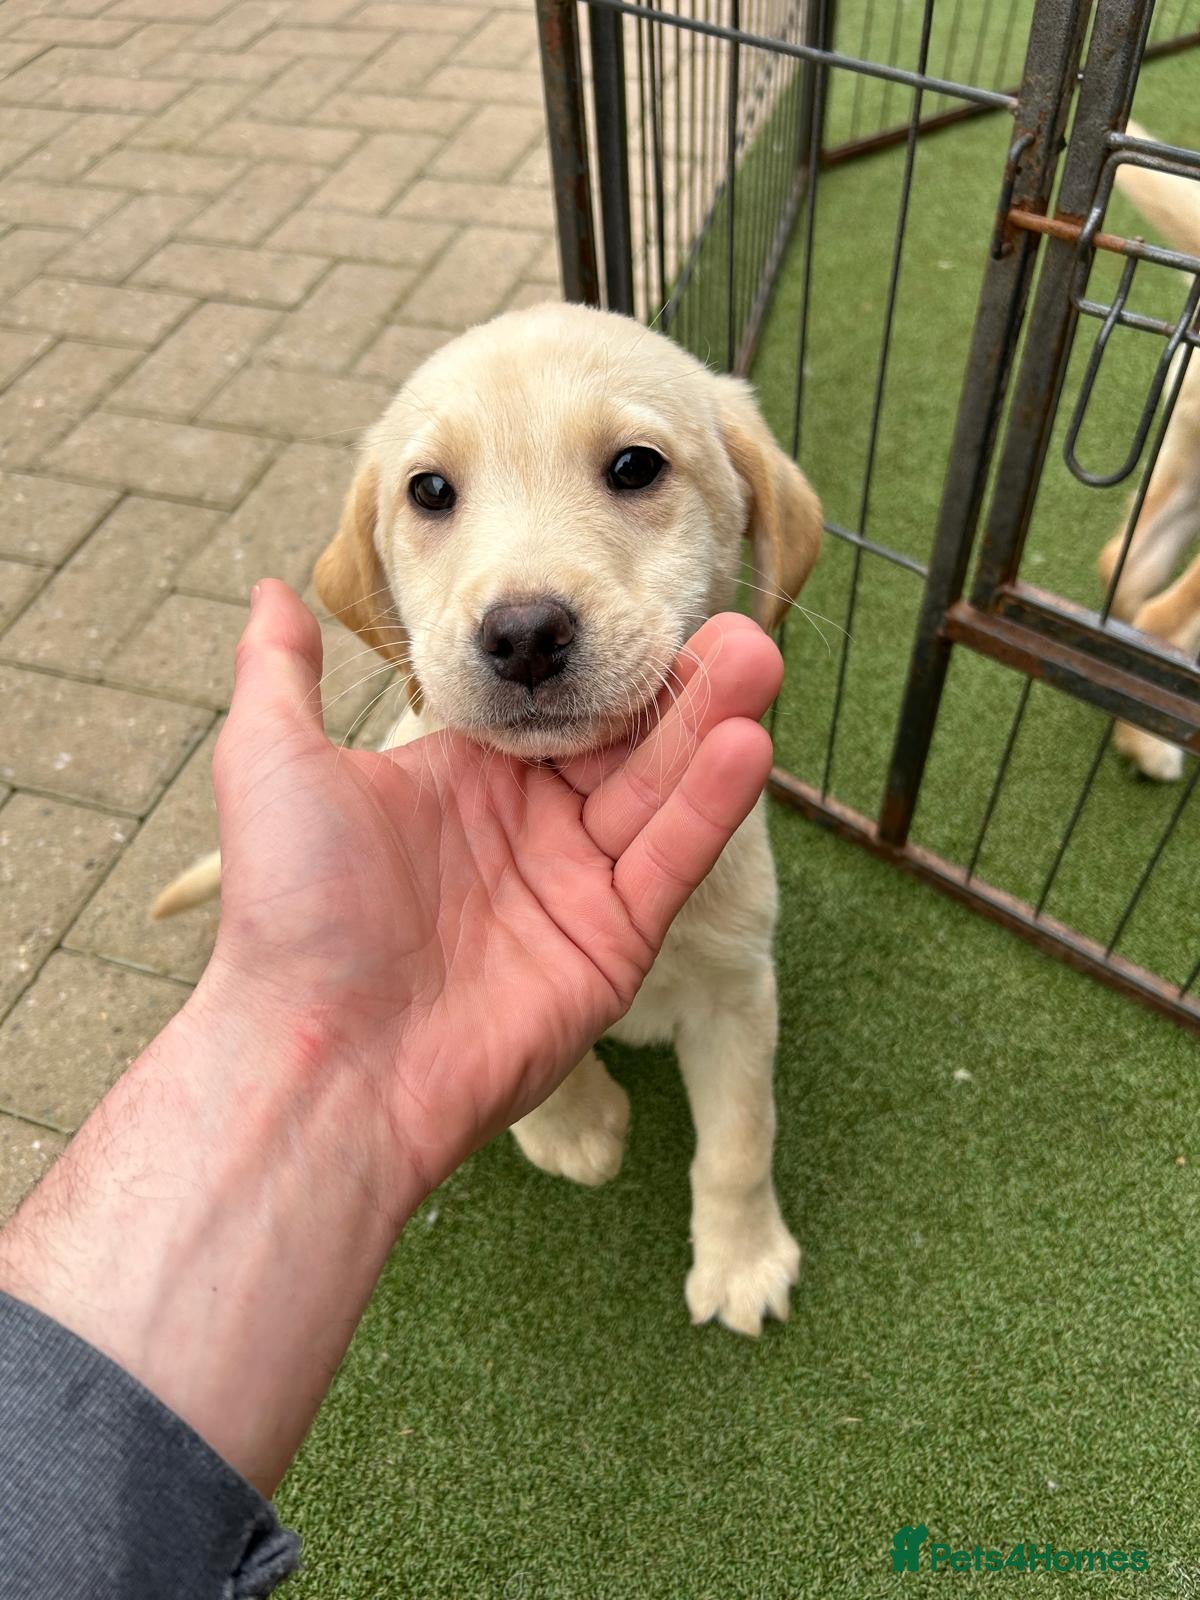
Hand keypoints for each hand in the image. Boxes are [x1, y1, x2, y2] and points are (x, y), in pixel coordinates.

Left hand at [202, 582, 782, 1193]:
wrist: (323, 1056)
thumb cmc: (291, 911)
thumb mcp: (273, 763)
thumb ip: (280, 671)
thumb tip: (268, 589)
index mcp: (465, 780)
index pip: (550, 702)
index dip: (594, 656)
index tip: (633, 604)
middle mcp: (529, 827)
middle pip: (620, 740)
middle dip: (676, 685)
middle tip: (734, 626)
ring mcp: (576, 886)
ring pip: (658, 792)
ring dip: (711, 728)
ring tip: (759, 659)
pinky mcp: (615, 943)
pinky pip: (671, 863)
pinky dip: (710, 808)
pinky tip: (748, 746)